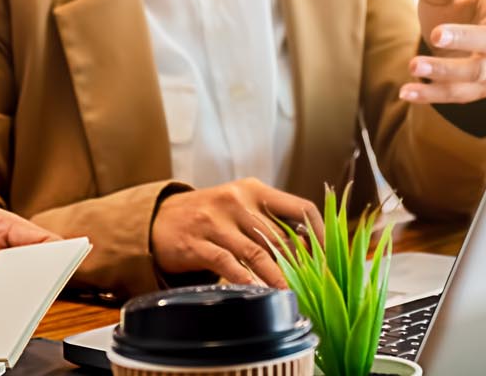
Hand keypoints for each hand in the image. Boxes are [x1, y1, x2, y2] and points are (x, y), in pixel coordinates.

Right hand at [150, 179, 324, 288]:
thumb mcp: (239, 207)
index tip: (328, 257)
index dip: (320, 233)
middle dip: (300, 265)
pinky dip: (245, 280)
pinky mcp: (196, 243)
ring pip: (257, 252)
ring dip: (278, 277)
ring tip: (291, 295)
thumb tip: (310, 248)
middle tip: (315, 287)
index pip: (300, 207)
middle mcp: (235, 201)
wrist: (158, 218)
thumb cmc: (208, 215)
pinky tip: (257, 292)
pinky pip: (227, 264)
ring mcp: (214, 222)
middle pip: (280, 236)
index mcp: (253, 190)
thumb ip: (270, 221)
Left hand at [404, 0, 485, 103]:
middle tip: (435, 35)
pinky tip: (408, 92)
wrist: (445, 35)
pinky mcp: (480, 88)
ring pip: (475, 73)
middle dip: (465, 39)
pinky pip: (458, 95)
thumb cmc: (452, 7)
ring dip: (443, 72)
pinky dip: (431, 94)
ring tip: (414, 66)